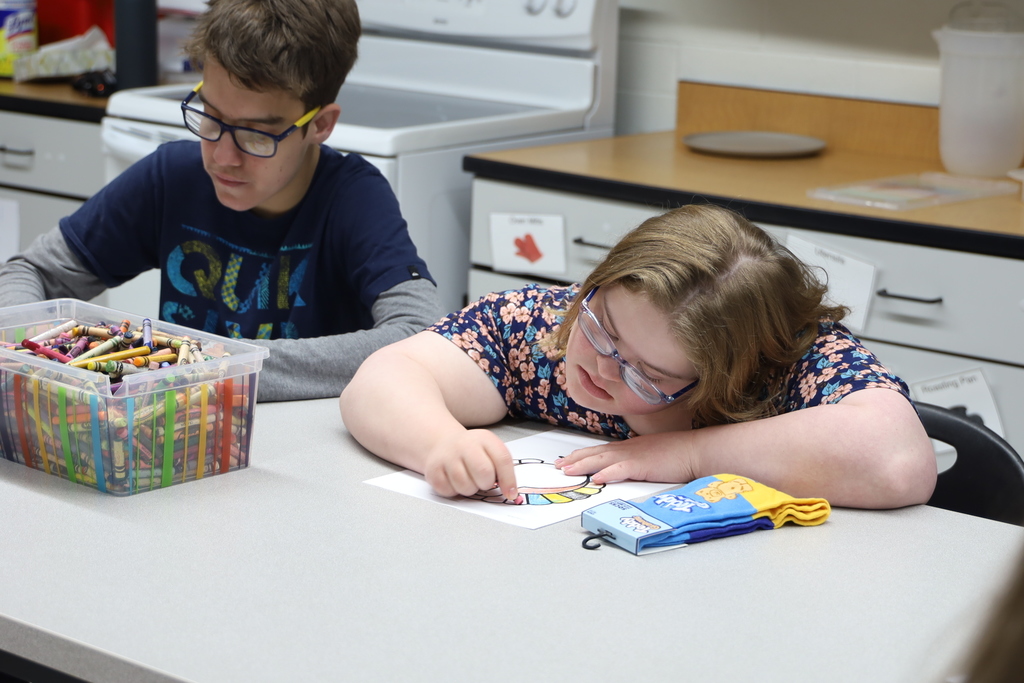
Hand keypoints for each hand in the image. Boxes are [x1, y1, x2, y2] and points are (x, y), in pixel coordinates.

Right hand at [423, 429, 518, 500]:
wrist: (443, 444)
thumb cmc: (473, 452)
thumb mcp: (491, 451)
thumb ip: (503, 468)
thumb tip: (511, 493)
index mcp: (484, 438)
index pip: (502, 459)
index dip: (509, 480)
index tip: (510, 493)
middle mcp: (464, 444)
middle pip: (484, 474)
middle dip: (486, 484)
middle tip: (482, 480)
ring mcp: (446, 456)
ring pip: (466, 487)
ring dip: (470, 489)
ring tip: (467, 478)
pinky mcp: (433, 471)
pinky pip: (449, 492)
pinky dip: (454, 491)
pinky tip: (454, 480)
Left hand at [554, 432, 695, 484]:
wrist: (697, 450)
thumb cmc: (680, 454)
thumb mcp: (653, 456)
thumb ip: (639, 461)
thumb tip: (627, 469)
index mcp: (631, 447)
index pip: (601, 451)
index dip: (583, 455)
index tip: (568, 459)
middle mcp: (628, 449)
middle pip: (596, 453)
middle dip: (575, 459)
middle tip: (558, 465)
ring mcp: (634, 455)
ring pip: (602, 459)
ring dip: (582, 464)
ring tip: (566, 470)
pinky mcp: (643, 465)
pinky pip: (621, 470)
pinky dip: (607, 473)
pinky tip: (595, 478)